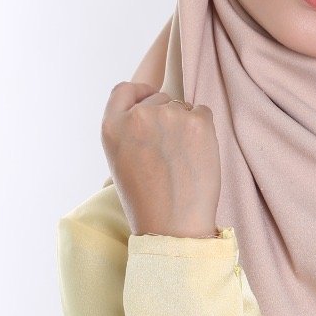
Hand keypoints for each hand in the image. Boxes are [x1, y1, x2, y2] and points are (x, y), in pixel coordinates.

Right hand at [101, 81, 221, 237]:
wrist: (172, 225)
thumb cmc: (146, 200)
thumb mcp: (120, 161)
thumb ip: (128, 130)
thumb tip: (151, 108)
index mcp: (112, 125)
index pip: (124, 90)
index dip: (139, 93)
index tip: (149, 100)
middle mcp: (138, 115)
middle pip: (158, 99)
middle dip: (165, 116)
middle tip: (169, 151)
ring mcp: (169, 116)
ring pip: (182, 107)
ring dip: (185, 124)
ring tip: (182, 159)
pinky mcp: (198, 122)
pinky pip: (203, 113)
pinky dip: (203, 129)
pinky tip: (197, 155)